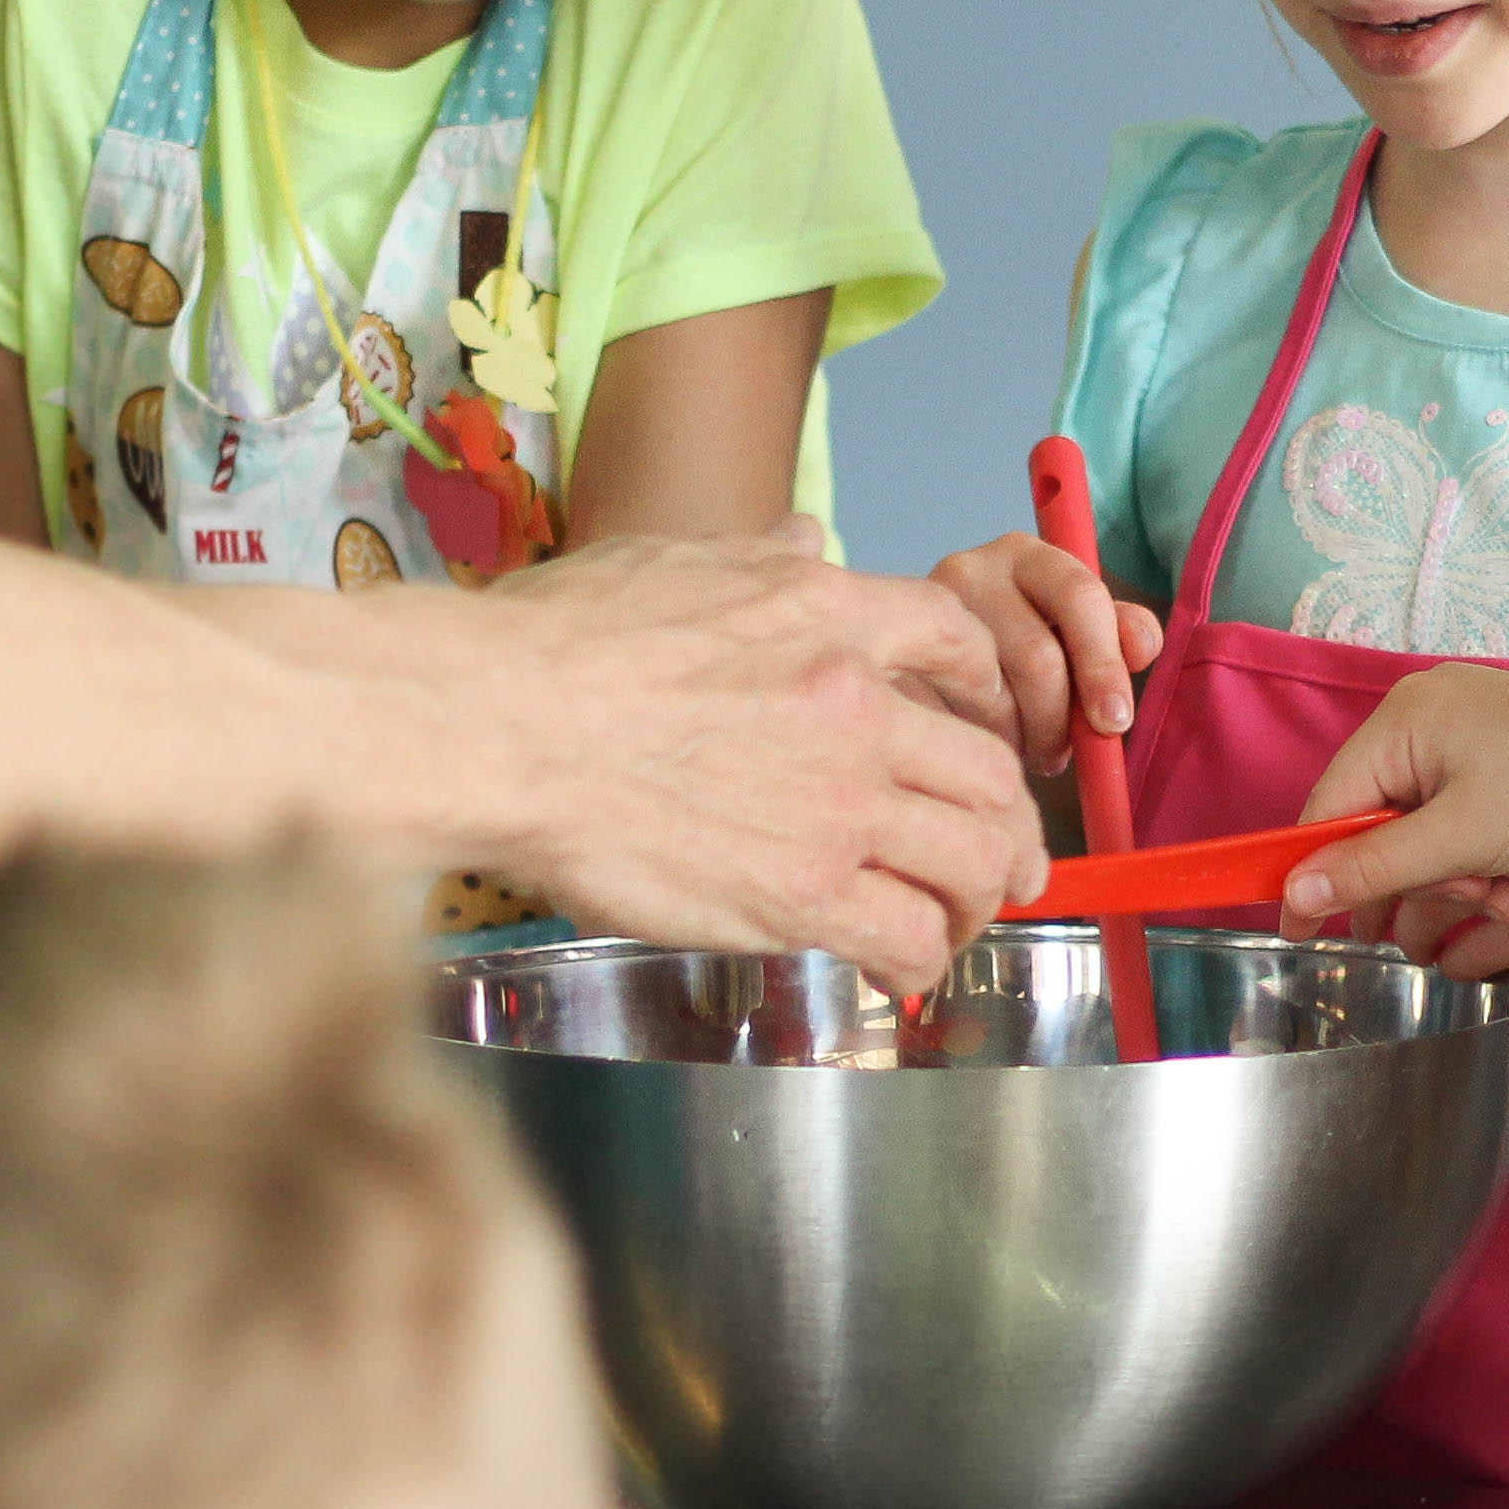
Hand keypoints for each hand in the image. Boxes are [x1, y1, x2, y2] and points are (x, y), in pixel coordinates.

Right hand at [453, 527, 1044, 993]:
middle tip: (999, 864)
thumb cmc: (557, 643)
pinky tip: (898, 973)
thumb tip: (806, 535)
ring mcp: (837, 805)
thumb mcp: (674, 562)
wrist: (500, 725)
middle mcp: (856, 708)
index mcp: (829, 614)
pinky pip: (909, 938)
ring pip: (973, 863)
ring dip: (976, 902)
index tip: (990, 735)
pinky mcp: (800, 894)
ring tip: (953, 926)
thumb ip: (757, 560)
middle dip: (1007, 829)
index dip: (992, 696)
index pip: (960, 642)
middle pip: (992, 776)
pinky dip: (921, 961)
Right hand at [927, 531, 1165, 776]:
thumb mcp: (1075, 631)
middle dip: (1061, 719)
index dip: (1104, 664)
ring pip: (994, 699)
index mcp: (1025, 554)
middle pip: (1038, 658)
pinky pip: (951, 723)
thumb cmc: (1019, 648)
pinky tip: (986, 746)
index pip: (1080, 597)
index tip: (1115, 721)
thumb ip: (1117, 632)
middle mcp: (969, 570)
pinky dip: (981, 745)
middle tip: (1064, 754)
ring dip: (1021, 738)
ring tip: (1026, 748)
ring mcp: (922, 617)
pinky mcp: (892, 665)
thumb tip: (1141, 647)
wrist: (925, 659)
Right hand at [1271, 666, 1508, 938]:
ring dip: (1453, 876)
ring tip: (1501, 898)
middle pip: (1377, 816)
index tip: (1303, 934)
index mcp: (1404, 716)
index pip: (1329, 804)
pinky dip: (1479, 856)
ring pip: (1423, 824)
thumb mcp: (1455, 844)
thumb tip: (1295, 893)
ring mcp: (1469, 726)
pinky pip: (1461, 813)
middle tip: (1452, 912)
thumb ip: (1368, 868)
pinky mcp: (1503, 749)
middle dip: (1413, 878)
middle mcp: (1428, 709)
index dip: (1313, 873)